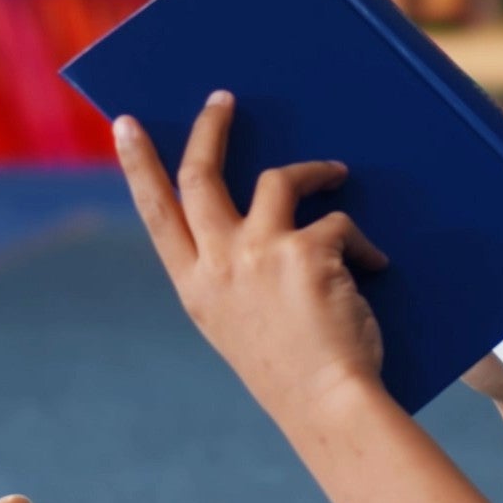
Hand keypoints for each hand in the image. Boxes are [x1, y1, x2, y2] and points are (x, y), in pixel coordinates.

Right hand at [117, 92, 390, 418]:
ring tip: (336, 171)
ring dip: (312, 169)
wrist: (329, 404)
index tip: (125, 125)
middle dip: (210, 129)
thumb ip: (237, 275)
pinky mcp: (306, 251)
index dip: (138, 166)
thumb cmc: (296, 370)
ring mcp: (258, 255)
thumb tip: (259, 219)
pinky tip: (376, 267)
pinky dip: (360, 242)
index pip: (157, 213)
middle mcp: (217, 266)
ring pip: (276, 180)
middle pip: (201, 176)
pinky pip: (337, 222)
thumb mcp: (243, 322)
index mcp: (196, 288)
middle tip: (223, 98)